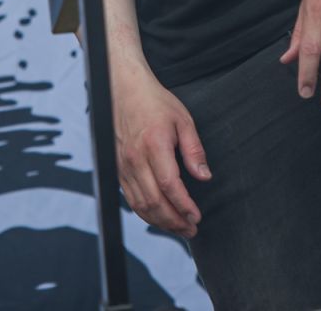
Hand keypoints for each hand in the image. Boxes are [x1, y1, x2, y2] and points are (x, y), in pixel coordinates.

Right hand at [113, 60, 211, 237]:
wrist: (123, 90)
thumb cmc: (155, 102)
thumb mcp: (183, 120)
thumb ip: (194, 150)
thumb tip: (204, 177)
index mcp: (153, 145)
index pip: (169, 185)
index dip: (184, 206)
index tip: (196, 217)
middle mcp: (134, 159)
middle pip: (154, 201)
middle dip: (174, 221)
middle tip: (191, 230)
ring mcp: (122, 166)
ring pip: (140, 204)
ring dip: (159, 222)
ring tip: (178, 228)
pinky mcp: (116, 169)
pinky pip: (130, 198)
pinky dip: (145, 212)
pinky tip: (159, 216)